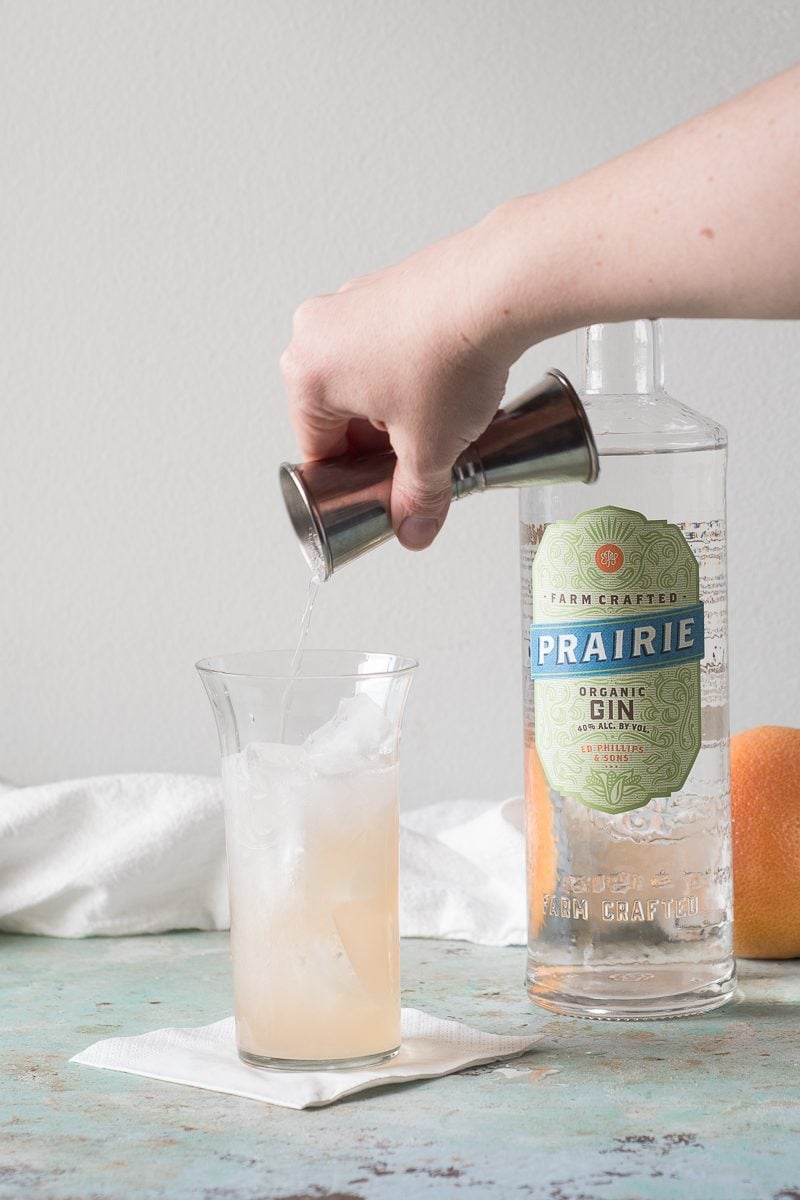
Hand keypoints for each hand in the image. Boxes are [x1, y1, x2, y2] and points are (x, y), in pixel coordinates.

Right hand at [280, 224, 513, 549]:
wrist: (500, 288)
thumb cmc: (451, 353)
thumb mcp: (430, 449)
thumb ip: (416, 497)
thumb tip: (413, 526)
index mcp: (307, 374)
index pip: (318, 452)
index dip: (351, 487)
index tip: (377, 499)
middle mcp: (319, 331)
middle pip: (341, 416)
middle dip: (379, 448)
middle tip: (417, 468)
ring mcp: (354, 303)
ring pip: (367, 381)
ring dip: (398, 412)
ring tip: (442, 428)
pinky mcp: (390, 287)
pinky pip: (390, 348)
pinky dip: (414, 376)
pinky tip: (450, 391)